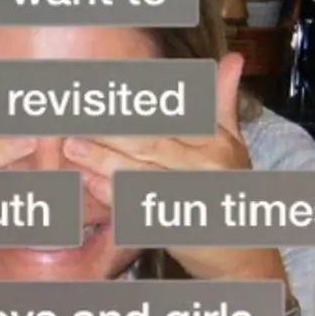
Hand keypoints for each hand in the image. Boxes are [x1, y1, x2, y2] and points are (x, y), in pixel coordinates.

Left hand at [60, 52, 275, 281]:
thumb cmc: (230, 195)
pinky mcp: (179, 227)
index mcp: (216, 142)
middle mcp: (207, 166)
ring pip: (141, 173)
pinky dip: (115, 195)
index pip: (169, 116)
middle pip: (149, 141)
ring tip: (71, 146)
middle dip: (108, 128)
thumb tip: (234, 58)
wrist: (243, 257)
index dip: (132, 104)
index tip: (99, 92)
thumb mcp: (233, 146)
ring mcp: (193, 198)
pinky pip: (141, 207)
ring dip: (102, 159)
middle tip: (73, 115)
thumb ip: (223, 103)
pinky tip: (91, 184)